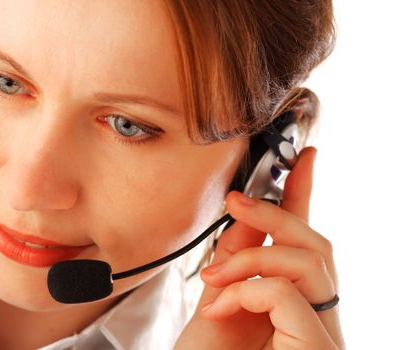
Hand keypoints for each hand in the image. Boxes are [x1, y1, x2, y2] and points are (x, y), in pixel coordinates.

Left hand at [175, 147, 344, 348]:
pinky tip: (221, 305)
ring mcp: (321, 332)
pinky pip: (290, 294)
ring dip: (252, 257)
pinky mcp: (316, 346)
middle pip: (318, 244)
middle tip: (234, 201)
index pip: (305, 240)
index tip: (304, 160)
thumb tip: (247, 214)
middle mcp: (315, 314)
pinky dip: (249, 289)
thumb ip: (239, 259)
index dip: (306, 196)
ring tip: (214, 279)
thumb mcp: (219, 299)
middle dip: (275, 213)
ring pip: (310, 260)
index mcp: (291, 300)